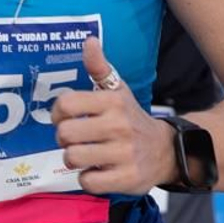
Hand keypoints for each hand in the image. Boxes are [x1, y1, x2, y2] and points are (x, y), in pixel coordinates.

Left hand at [50, 39, 176, 195]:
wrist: (166, 151)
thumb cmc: (131, 118)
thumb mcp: (118, 91)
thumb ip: (99, 68)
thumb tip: (89, 40)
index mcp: (112, 102)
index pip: (65, 104)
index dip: (57, 113)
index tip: (64, 118)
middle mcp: (119, 126)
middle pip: (64, 134)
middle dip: (64, 139)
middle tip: (74, 140)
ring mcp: (124, 154)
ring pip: (72, 158)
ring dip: (73, 159)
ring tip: (84, 155)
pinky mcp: (126, 179)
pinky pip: (87, 182)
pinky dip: (87, 179)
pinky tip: (97, 171)